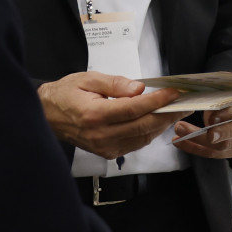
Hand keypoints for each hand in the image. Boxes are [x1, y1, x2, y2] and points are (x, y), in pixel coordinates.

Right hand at [37, 72, 175, 158]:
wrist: (47, 115)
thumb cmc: (66, 94)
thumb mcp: (88, 79)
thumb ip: (115, 84)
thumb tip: (139, 89)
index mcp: (95, 115)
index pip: (135, 108)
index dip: (158, 100)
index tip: (174, 92)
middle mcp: (100, 134)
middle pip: (144, 125)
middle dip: (167, 113)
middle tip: (184, 103)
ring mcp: (104, 147)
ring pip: (143, 137)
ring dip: (162, 124)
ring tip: (175, 110)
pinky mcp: (107, 153)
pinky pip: (135, 144)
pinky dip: (150, 132)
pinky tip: (158, 121)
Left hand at [173, 96, 231, 160]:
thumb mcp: (227, 88)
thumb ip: (219, 94)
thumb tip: (205, 106)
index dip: (228, 113)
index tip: (212, 116)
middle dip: (220, 132)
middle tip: (201, 132)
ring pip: (225, 146)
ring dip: (199, 141)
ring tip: (180, 134)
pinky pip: (215, 153)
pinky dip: (196, 149)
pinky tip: (181, 142)